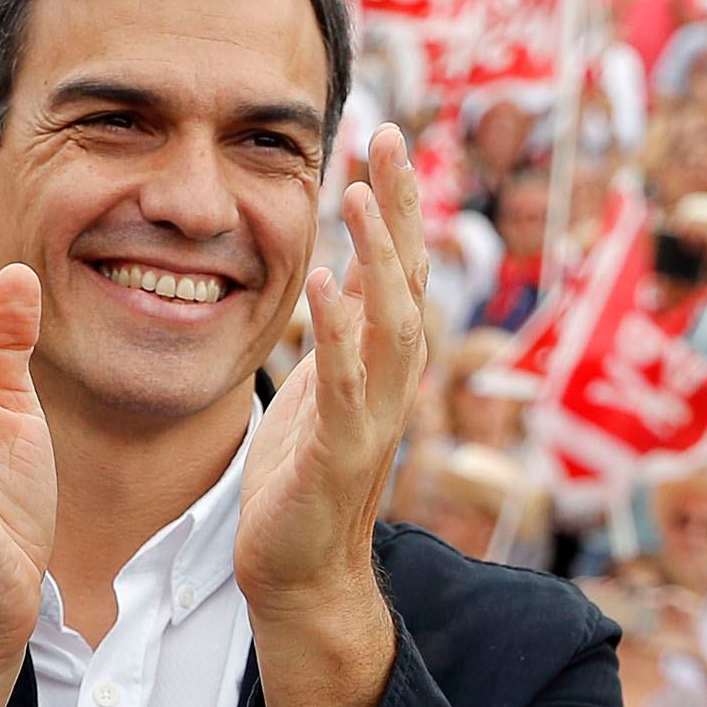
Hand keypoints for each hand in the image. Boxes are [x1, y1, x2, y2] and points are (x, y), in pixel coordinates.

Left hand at [238, 125, 434, 616]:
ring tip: (357, 194)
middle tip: (387, 134)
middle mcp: (392, 380)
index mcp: (384, 361)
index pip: (399, 266)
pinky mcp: (338, 454)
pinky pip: (342, 384)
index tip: (384, 137)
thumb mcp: (320, 389)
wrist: (298, 572)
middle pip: (409, 277)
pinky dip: (338, 333)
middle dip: (401, 206)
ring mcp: (372, 417)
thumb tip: (341, 278)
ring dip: (377, 256)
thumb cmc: (303, 479)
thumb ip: (339, 337)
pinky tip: (324, 285)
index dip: (397, 204)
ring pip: (390, 323)